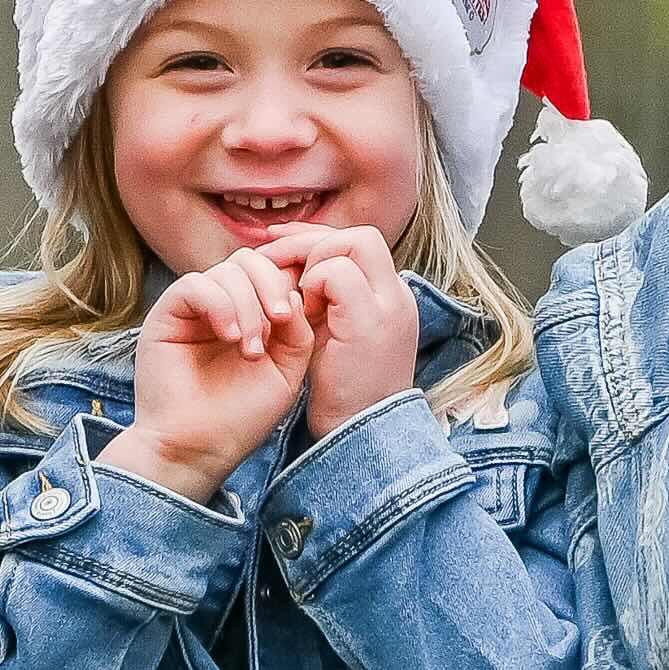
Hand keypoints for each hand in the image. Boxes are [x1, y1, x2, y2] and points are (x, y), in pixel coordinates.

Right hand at [108, 248, 321, 498]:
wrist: (200, 449)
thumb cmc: (242, 415)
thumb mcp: (287, 369)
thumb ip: (298, 328)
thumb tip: (294, 290)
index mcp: (250, 314)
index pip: (272, 270)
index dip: (289, 284)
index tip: (296, 319)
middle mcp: (221, 305)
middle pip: (250, 260)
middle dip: (272, 286)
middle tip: (281, 322)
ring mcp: (193, 309)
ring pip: (227, 271)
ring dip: (248, 307)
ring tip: (250, 350)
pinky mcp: (166, 314)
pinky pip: (194, 284)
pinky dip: (220, 305)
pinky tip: (229, 338)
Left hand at [283, 224, 427, 436]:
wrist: (360, 433)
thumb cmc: (342, 393)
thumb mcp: (335, 337)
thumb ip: (324, 302)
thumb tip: (291, 270)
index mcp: (390, 299)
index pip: (359, 243)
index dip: (317, 238)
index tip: (279, 245)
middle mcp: (397, 296)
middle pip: (360, 236)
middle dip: (310, 240)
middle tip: (270, 255)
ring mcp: (389, 307)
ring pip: (353, 244)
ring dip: (313, 261)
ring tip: (292, 293)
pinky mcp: (371, 322)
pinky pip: (338, 274)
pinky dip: (314, 283)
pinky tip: (300, 309)